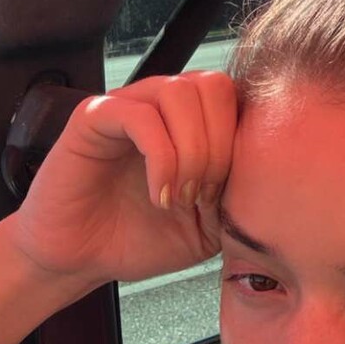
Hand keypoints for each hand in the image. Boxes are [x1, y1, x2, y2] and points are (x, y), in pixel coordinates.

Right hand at [6, 70, 238, 286]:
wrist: (80, 259)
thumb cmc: (139, 239)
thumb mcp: (207, 226)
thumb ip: (235, 194)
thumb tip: (264, 170)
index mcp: (192, 122)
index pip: (238, 97)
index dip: (242, 146)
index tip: (224, 198)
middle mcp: (161, 104)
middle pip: (214, 85)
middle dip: (219, 147)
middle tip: (201, 198)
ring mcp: (127, 105)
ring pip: (179, 92)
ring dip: (191, 152)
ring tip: (178, 197)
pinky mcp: (93, 118)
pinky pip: (140, 116)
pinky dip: (161, 160)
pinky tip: (158, 197)